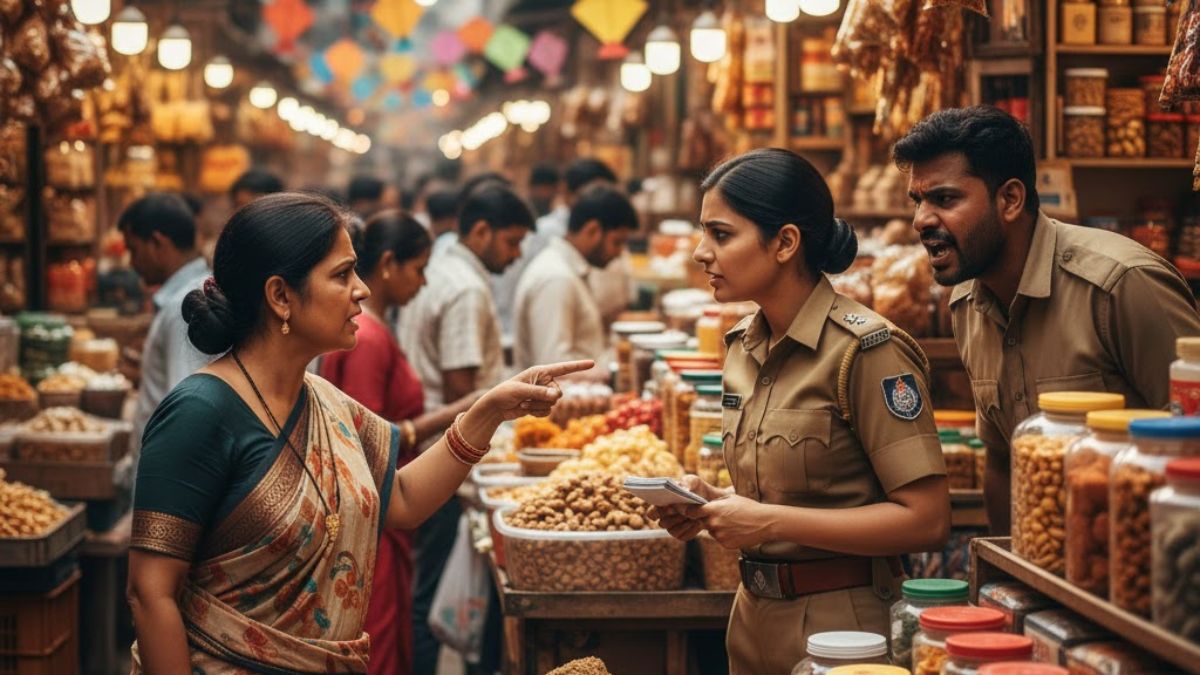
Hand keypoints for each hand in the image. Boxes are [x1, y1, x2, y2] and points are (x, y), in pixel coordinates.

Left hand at [472, 360, 595, 422]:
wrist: (496, 407)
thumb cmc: (505, 393)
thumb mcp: (521, 391)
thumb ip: (539, 392)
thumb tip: (557, 396)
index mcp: (540, 372)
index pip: (563, 368)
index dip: (578, 366)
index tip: (592, 363)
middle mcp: (544, 382)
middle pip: (558, 393)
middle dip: (545, 398)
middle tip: (527, 398)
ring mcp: (543, 394)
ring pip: (553, 404)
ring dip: (537, 407)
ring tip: (523, 403)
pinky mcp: (540, 405)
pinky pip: (548, 412)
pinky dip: (536, 413)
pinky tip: (525, 410)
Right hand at [647, 475, 723, 541]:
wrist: (713, 502)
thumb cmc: (698, 490)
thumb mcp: (694, 481)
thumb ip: (687, 481)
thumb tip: (683, 488)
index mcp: (662, 504)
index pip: (651, 512)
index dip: (655, 511)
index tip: (665, 505)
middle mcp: (665, 517)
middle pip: (662, 522)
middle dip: (671, 517)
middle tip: (680, 509)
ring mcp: (673, 527)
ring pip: (672, 530)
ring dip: (682, 523)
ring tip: (694, 515)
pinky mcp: (682, 535)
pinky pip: (683, 535)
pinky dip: (691, 529)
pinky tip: (699, 522)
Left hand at [683, 493, 771, 549]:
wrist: (764, 523)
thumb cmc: (749, 507)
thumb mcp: (730, 498)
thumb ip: (715, 501)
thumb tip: (704, 502)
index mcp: (713, 510)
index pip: (692, 512)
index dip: (691, 511)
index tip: (691, 511)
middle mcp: (713, 523)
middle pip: (702, 522)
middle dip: (707, 519)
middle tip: (721, 516)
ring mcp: (719, 535)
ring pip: (711, 531)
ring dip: (717, 528)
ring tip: (733, 523)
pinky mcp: (725, 544)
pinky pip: (719, 539)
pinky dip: (724, 535)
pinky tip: (736, 530)